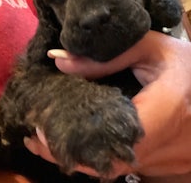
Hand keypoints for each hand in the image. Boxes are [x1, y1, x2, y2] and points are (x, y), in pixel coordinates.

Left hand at [25, 31, 190, 176]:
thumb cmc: (184, 61)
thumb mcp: (149, 46)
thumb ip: (105, 56)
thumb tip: (58, 61)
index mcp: (166, 108)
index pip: (113, 136)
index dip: (76, 139)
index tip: (42, 128)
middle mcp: (167, 142)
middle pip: (109, 161)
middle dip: (69, 153)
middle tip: (37, 136)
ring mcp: (168, 159)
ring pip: (116, 167)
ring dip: (80, 157)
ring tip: (48, 139)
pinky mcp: (164, 162)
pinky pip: (125, 165)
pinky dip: (98, 157)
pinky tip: (79, 143)